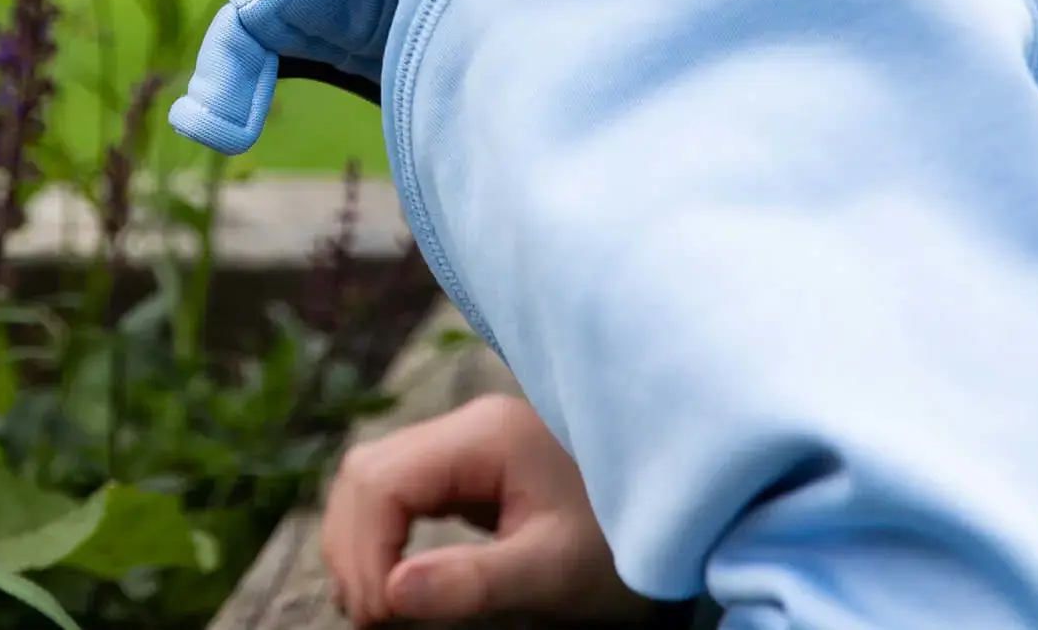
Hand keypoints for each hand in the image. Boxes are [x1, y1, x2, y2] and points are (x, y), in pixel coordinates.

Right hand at [321, 395, 651, 623]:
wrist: (682, 519)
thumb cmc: (624, 546)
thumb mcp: (554, 574)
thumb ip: (474, 581)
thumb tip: (391, 595)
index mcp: (484, 437)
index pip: (382, 479)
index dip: (364, 549)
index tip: (381, 616)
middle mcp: (468, 426)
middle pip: (367, 472)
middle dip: (354, 547)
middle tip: (374, 620)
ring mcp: (468, 442)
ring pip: (375, 478)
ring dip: (361, 542)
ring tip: (378, 609)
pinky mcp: (472, 467)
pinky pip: (401, 491)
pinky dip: (383, 535)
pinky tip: (395, 582)